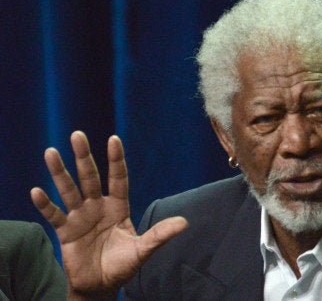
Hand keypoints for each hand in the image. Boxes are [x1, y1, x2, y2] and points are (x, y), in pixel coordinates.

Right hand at [31, 131, 187, 298]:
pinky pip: (54, 215)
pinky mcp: (65, 231)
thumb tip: (184, 223)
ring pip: (69, 190)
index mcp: (118, 207)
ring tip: (51, 153)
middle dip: (84, 157)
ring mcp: (80, 217)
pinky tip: (36, 192)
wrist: (101, 286)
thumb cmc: (123, 265)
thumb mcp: (143, 250)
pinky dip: (45, 204)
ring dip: (59, 173)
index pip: (118, 178)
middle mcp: (98, 207)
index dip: (116, 160)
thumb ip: (160, 235)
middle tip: (77, 135)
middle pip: (90, 177)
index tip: (114, 139)